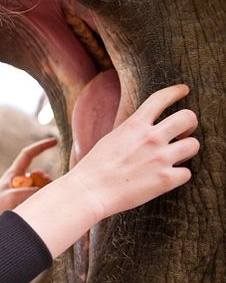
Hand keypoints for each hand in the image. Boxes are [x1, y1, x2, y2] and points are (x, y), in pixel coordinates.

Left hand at [0, 138, 56, 220]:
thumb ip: (33, 191)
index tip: (55, 141)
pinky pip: (36, 198)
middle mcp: (18, 181)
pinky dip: (38, 202)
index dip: (42, 146)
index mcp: (14, 173)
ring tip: (30, 204)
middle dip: (45, 180)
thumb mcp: (14, 196)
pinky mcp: (22, 203)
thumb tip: (50, 190)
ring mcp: (21, 192)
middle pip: (39, 174)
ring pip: (40, 188)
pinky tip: (33, 210)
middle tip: (39, 191)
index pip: (29, 154)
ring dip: (41, 193)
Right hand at [66, 84, 198, 221]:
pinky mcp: (165, 180)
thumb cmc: (94, 168)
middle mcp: (151, 138)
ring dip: (186, 150)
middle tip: (184, 132)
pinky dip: (178, 176)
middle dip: (189, 124)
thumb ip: (132, 132)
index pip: (160, 99)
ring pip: (193, 145)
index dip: (175, 92)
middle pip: (187, 118)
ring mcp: (160, 158)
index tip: (183, 90)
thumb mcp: (110, 139)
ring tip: (176, 157)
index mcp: (134, 125)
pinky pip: (187, 173)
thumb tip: (145, 129)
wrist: (90, 191)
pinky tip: (166, 178)